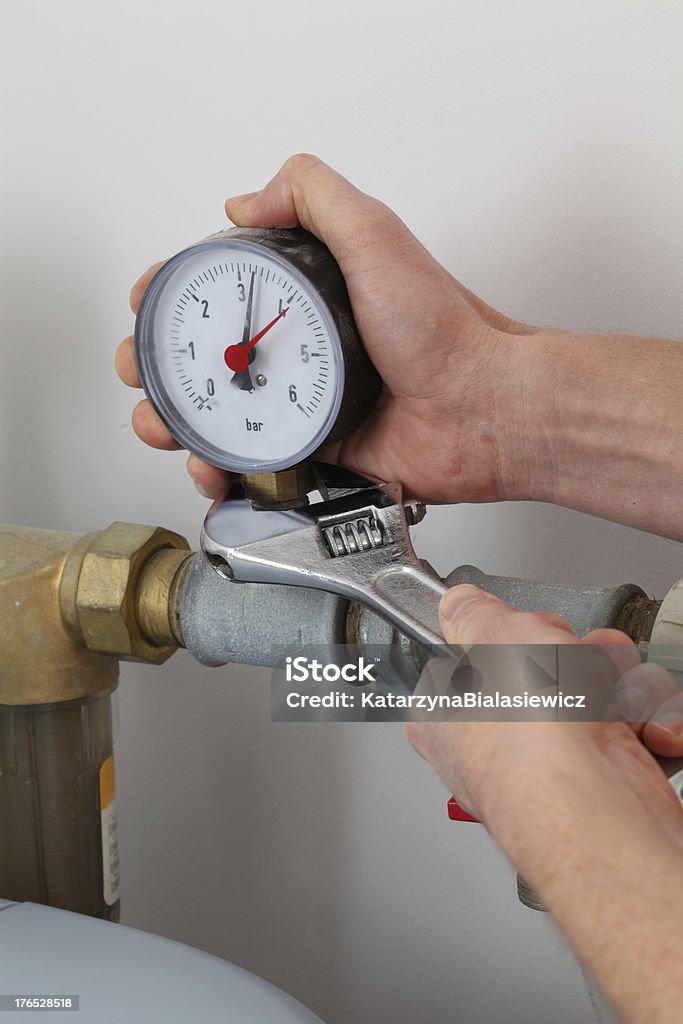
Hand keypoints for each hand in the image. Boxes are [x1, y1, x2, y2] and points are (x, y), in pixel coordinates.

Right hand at [115, 154, 537, 501]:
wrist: (484, 409)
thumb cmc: (444, 328)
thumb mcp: (375, 235)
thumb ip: (312, 196)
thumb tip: (244, 201)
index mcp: (309, 295)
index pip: (223, 293)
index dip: (176, 299)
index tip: (148, 304)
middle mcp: (303, 350)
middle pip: (210, 359)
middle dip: (161, 368)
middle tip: (143, 376)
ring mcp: (307, 405)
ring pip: (222, 417)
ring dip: (179, 425)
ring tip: (165, 430)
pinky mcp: (318, 455)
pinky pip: (257, 467)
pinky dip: (224, 475)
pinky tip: (212, 473)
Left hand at [406, 583, 682, 821]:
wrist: (595, 807)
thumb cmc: (528, 738)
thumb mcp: (492, 638)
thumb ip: (474, 612)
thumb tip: (458, 604)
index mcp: (450, 716)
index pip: (473, 660)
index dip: (506, 637)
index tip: (520, 631)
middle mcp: (498, 745)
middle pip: (547, 665)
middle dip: (577, 654)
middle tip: (571, 661)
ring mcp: (555, 762)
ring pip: (601, 689)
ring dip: (620, 685)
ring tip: (610, 700)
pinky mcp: (608, 776)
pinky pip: (636, 722)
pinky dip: (647, 719)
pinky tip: (638, 731)